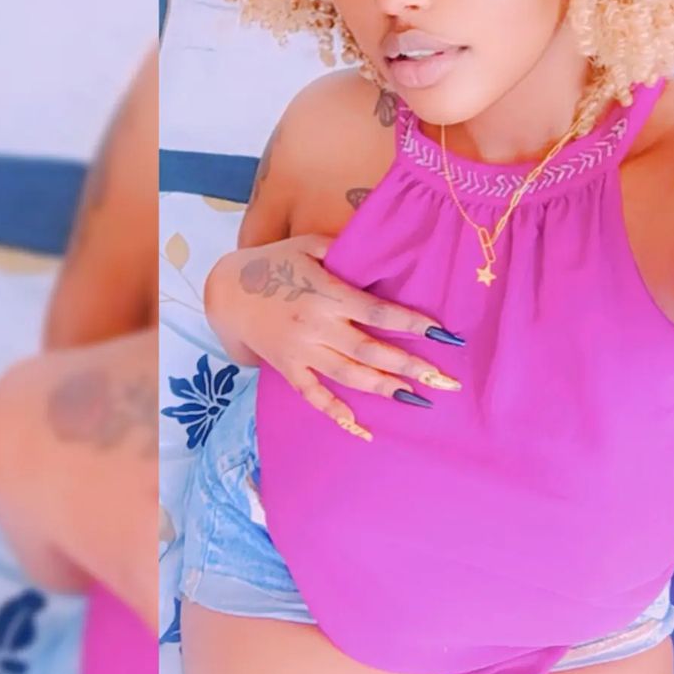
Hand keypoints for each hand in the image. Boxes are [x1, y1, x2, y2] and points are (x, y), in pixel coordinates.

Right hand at [204, 234, 464, 439]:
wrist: (227, 292)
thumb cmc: (274, 261)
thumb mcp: (309, 244)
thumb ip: (344, 247)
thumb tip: (380, 246)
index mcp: (326, 293)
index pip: (377, 312)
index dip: (411, 324)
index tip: (443, 334)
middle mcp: (317, 326)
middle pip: (370, 350)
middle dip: (410, 366)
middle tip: (446, 382)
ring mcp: (302, 351)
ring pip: (349, 376)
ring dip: (385, 389)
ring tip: (419, 400)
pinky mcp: (288, 369)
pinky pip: (314, 396)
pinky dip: (337, 414)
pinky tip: (364, 429)